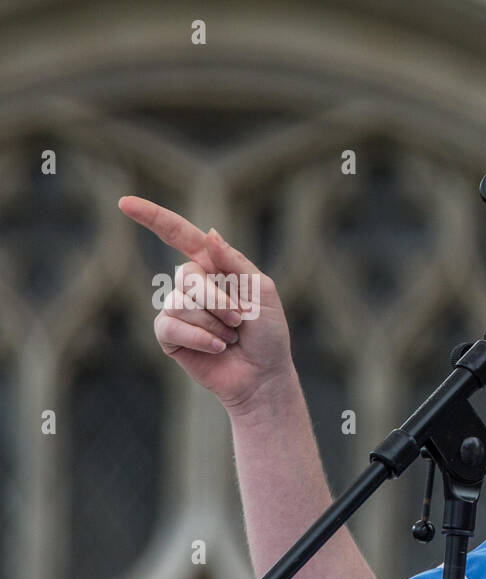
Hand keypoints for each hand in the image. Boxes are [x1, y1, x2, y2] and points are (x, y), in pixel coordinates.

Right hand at [120, 195, 293, 416]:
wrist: (264, 376)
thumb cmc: (268, 334)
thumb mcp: (263, 292)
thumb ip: (236, 263)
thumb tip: (209, 233)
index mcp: (215, 267)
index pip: (179, 235)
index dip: (153, 218)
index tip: (124, 202)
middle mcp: (193, 285)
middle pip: (186, 275)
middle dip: (218, 300)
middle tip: (240, 320)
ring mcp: (178, 310)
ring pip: (179, 302)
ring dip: (213, 322)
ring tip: (231, 337)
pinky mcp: (169, 335)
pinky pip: (170, 325)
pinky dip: (199, 336)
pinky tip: (217, 348)